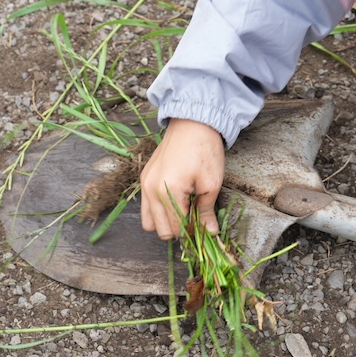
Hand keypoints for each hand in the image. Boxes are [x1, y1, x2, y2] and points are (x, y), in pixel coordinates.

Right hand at [140, 119, 224, 239]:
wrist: (192, 123)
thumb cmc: (204, 150)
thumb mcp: (211, 183)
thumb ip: (207, 211)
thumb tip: (210, 233)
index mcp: (168, 192)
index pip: (178, 227)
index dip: (194, 232)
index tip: (205, 229)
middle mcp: (150, 191)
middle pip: (161, 230)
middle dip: (179, 230)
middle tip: (196, 220)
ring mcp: (144, 184)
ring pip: (149, 223)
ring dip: (166, 223)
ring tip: (184, 212)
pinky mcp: (144, 178)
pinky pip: (146, 207)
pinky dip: (159, 210)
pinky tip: (176, 200)